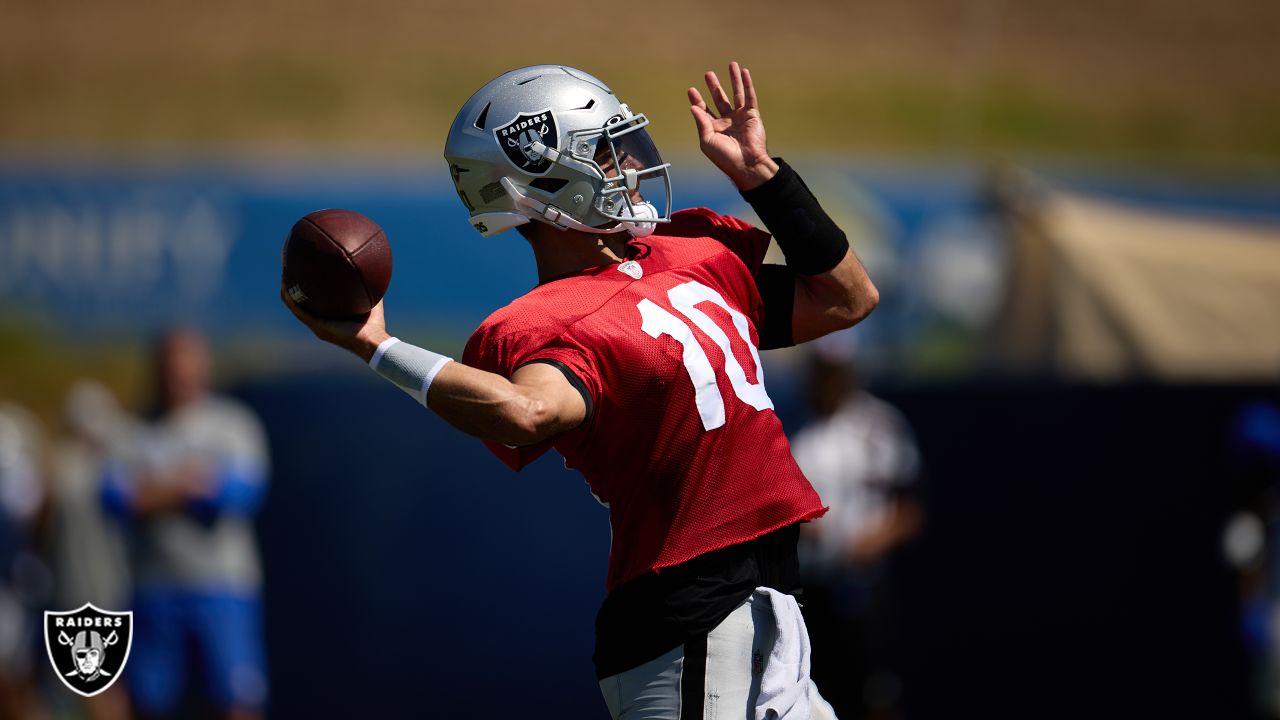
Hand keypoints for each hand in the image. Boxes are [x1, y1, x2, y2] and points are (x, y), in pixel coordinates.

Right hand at [280, 281, 389, 361]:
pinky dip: (292, 300)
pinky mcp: (318, 326)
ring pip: (294, 305)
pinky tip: (287, 287)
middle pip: (297, 302)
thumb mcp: (371, 301)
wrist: (374, 340)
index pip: (310, 301)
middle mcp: (318, 322)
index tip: (301, 271)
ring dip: (287, 290)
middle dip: (291, 285)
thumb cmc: (374, 324)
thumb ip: (371, 287)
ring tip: (284, 272)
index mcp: (327, 317)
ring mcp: (316, 325)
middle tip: (288, 267)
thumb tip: (376, 271)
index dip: (304, 288)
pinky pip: (299, 311)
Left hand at [688, 61, 778, 190]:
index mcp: (714, 128)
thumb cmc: (725, 157)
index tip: (692, 90)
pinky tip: (744, 73)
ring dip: (733, 79)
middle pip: (719, 99)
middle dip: (714, 86)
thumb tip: (693, 107)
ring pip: (736, 94)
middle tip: (708, 74)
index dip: (698, 100)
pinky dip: (747, 84)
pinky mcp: (751, 115)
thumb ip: (701, 123)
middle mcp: (726, 121)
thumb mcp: (707, 141)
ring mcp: (739, 117)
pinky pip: (749, 97)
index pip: (704, 110)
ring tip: (731, 65)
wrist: (746, 164)